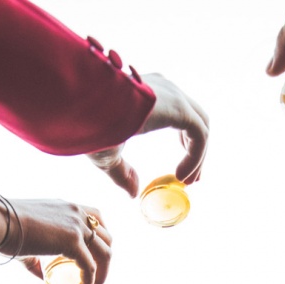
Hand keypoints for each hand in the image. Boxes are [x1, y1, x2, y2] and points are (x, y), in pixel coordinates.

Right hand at [5, 199, 112, 283]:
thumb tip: (42, 276)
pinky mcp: (72, 240)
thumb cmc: (3, 229)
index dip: (100, 244)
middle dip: (105, 263)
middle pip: (106, 239)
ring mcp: (77, 225)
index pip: (98, 222)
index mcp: (68, 208)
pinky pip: (91, 267)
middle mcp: (77, 213)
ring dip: (103, 276)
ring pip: (105, 253)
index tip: (94, 263)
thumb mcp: (28, 241)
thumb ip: (38, 258)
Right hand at [87, 73, 207, 196]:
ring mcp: (173, 95)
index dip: (186, 145)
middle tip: (191, 179)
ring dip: (198, 157)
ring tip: (187, 181)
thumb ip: (122, 172)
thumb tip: (133, 192)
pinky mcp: (179, 107)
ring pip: (201, 127)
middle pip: (195, 120)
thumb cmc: (89, 123)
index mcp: (150, 95)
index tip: (181, 172)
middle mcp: (165, 90)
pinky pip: (199, 135)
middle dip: (196, 151)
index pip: (180, 116)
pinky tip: (181, 176)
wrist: (83, 104)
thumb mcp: (107, 153)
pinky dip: (195, 157)